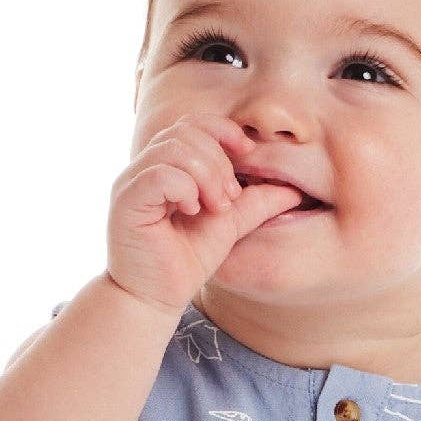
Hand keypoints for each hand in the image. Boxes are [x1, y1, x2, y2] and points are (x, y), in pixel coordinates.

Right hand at [106, 114, 305, 316]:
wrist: (156, 297)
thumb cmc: (186, 261)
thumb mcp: (230, 224)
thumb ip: (256, 202)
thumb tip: (294, 189)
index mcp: (167, 165)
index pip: (194, 123)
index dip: (224, 130)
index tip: (248, 153)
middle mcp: (146, 167)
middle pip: (187, 131)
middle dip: (219, 162)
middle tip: (229, 199)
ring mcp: (132, 181)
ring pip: (174, 148)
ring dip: (206, 176)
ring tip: (215, 207)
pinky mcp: (126, 201)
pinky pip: (159, 174)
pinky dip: (185, 188)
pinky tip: (192, 211)